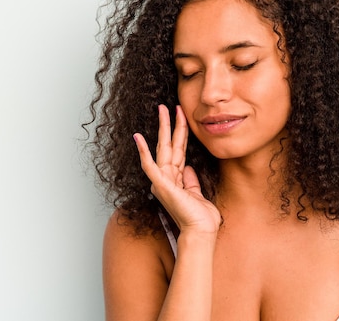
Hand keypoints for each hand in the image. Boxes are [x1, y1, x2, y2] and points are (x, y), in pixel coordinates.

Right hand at [134, 105, 220, 235]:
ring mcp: (162, 180)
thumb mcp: (197, 193)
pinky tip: (138, 137)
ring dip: (162, 128)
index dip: (180, 132)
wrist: (201, 231)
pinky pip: (149, 165)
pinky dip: (143, 151)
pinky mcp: (160, 184)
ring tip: (162, 109)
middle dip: (170, 124)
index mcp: (175, 178)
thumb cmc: (200, 218)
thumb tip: (188, 168)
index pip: (178, 150)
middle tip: (167, 106)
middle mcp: (167, 177)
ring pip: (162, 148)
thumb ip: (191, 180)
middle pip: (169, 145)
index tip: (182, 116)